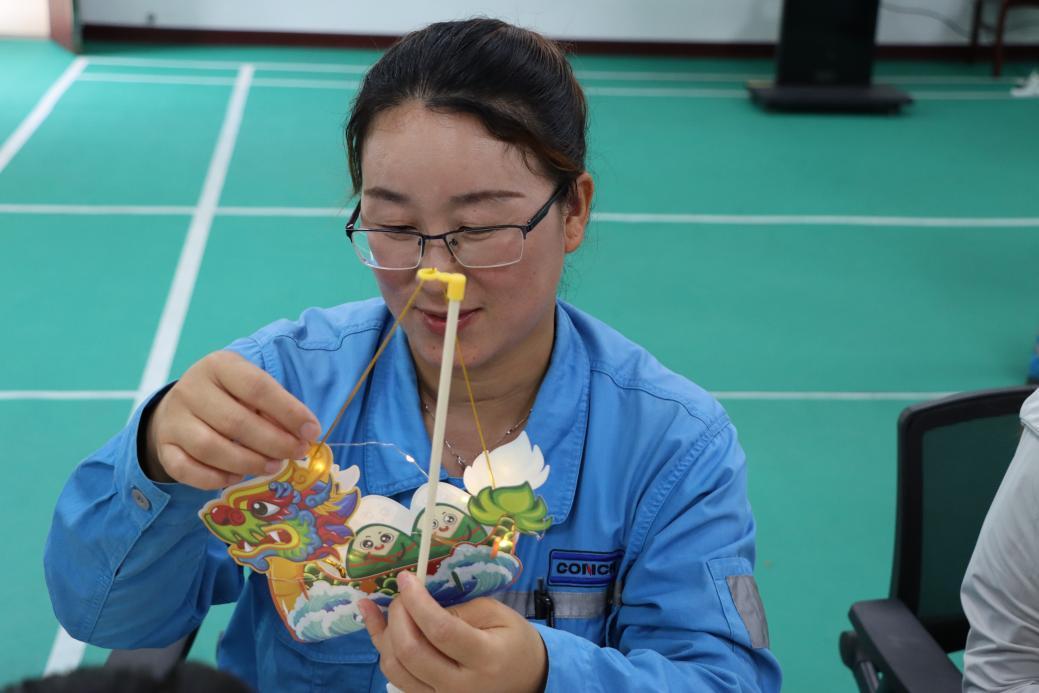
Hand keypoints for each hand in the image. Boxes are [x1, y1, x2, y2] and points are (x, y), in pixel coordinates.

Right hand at [144, 350, 320, 488]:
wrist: (181, 405)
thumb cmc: (229, 396)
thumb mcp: (250, 388)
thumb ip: (274, 407)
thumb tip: (304, 433)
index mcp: (219, 366)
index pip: (257, 387)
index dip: (288, 411)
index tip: (311, 431)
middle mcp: (191, 389)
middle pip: (235, 422)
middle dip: (273, 442)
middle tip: (295, 453)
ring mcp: (173, 419)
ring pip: (211, 448)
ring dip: (248, 463)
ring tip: (273, 467)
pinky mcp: (164, 447)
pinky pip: (186, 470)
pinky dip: (215, 478)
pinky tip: (237, 478)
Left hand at [359, 571, 547, 692]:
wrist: (526, 679)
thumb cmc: (514, 642)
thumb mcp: (497, 615)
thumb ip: (460, 610)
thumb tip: (420, 602)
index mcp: (485, 658)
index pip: (441, 631)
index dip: (418, 602)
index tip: (407, 578)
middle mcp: (460, 687)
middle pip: (411, 651)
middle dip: (398, 615)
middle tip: (402, 592)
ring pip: (396, 668)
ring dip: (385, 633)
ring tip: (386, 606)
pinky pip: (396, 677)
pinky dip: (382, 648)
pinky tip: (375, 622)